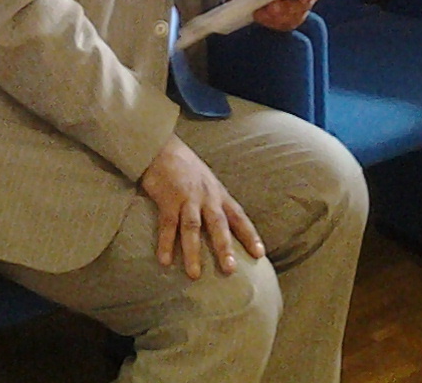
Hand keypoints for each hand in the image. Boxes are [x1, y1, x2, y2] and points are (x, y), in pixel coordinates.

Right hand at [138, 135, 264, 279]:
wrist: (162, 147)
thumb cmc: (185, 166)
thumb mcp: (208, 181)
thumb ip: (215, 201)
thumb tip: (225, 225)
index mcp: (218, 193)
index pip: (238, 216)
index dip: (250, 235)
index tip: (260, 254)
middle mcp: (206, 196)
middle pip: (218, 224)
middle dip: (224, 247)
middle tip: (230, 269)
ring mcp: (187, 198)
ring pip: (192, 228)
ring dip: (193, 252)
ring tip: (194, 275)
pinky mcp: (167, 199)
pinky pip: (167, 225)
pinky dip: (166, 243)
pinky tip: (165, 261)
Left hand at [227, 0, 322, 31]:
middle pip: (304, 7)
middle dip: (287, 8)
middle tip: (273, 6)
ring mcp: (297, 11)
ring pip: (293, 19)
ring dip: (276, 16)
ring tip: (261, 10)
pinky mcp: (286, 21)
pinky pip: (282, 25)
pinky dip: (270, 21)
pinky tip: (258, 15)